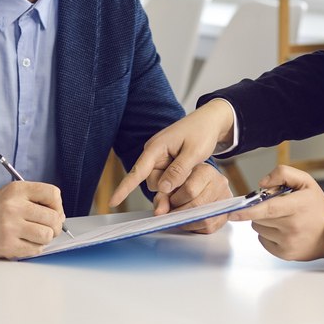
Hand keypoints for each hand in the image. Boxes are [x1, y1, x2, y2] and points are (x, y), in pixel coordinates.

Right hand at [0, 182, 65, 258]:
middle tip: (48, 227)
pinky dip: (34, 247)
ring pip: (47, 235)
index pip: (53, 194)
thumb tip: (61, 217)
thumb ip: (37, 199)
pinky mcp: (7, 246)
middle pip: (53, 218)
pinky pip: (36, 249)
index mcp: (18, 190)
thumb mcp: (14, 193)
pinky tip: (24, 241)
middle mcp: (14, 207)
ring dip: (45, 238)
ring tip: (35, 235)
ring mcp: (10, 227)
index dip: (58, 205)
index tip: (54, 212)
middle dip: (55, 225)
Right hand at [109, 100, 235, 206]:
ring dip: (176, 183)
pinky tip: (189, 171)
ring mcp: (160, 158)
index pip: (137, 171)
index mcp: (156, 148)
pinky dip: (179, 180)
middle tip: (189, 176)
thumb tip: (162, 188)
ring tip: (192, 168)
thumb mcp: (194, 152)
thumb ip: (178, 171)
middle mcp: (154, 154)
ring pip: (162, 183)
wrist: (210, 121)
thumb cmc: (202, 132)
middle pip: (154, 182)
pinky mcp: (167, 162)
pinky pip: (168, 179)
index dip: (124, 188)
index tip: (113, 202)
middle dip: (170, 186)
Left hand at [153, 162, 231, 233]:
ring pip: (205, 219)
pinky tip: (189, 221)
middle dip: (180, 213)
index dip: (175, 201)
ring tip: (179, 218)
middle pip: (197, 205)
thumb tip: (159, 213)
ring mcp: (226, 199)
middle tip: (172, 213)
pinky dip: (196, 228)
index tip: (169, 203)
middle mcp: (219, 183)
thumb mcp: (171, 184)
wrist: (198, 182)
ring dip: (188, 223)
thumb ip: (163, 197)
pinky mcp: (227, 213)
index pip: (190, 190)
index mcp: (205, 170)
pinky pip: (211, 227)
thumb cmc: (183, 182)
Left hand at [228, 165, 323, 260]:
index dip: (248, 211)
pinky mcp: (285, 254)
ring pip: (259, 229)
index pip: (268, 209)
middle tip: (273, 207)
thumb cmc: (316, 206)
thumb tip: (261, 184)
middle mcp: (293, 226)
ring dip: (263, 222)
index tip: (233, 212)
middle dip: (258, 211)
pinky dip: (267, 234)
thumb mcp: (306, 181)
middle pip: (259, 218)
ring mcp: (288, 243)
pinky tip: (281, 230)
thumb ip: (283, 174)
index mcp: (298, 206)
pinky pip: (263, 241)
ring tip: (280, 219)